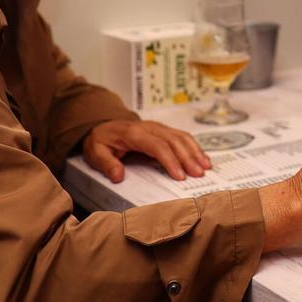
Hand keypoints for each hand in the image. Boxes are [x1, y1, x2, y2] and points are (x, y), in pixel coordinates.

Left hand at [83, 119, 211, 182]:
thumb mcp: (95, 153)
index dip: (170, 160)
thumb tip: (118, 176)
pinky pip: (182, 136)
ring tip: (206, 167)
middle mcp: (149, 127)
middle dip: (188, 158)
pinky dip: (194, 147)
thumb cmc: (100, 141)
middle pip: (173, 141)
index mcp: (133, 133)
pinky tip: (203, 158)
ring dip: (195, 152)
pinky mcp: (163, 130)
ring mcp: (158, 127)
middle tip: (199, 175)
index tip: (180, 176)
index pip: (157, 146)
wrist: (101, 125)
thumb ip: (106, 164)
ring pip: (181, 137)